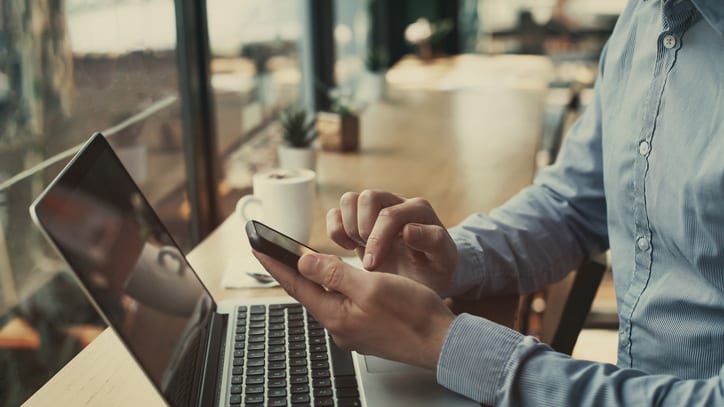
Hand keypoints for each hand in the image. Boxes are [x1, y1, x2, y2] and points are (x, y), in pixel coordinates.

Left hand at [253, 250, 455, 369]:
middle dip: (289, 270)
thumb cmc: (413, 315)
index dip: (276, 264)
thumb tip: (304, 263)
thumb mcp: (371, 286)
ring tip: (299, 260)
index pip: (296, 285)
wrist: (440, 342)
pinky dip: (334, 286)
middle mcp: (339, 325)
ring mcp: (352, 329)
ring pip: (325, 297)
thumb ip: (335, 274)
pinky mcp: (365, 328)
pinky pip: (342, 303)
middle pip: (307, 292)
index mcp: (336, 315)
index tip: (258, 247)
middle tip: (273, 250)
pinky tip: (336, 279)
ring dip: (312, 278)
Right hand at [327, 190, 456, 293]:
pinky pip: (336, 213)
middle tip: (371, 258)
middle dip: (363, 230)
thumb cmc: (434, 269)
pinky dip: (337, 230)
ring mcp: (376, 209)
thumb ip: (433, 242)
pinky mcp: (358, 219)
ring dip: (349, 228)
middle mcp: (396, 202)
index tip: (373, 265)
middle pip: (367, 197)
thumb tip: (408, 230)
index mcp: (419, 209)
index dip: (377, 239)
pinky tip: (350, 247)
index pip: (390, 214)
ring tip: (361, 249)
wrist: (424, 278)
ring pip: (349, 200)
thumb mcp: (443, 260)